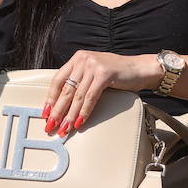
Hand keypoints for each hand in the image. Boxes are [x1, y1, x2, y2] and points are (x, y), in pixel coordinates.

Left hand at [44, 51, 161, 136]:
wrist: (142, 68)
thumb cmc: (118, 73)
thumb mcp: (94, 73)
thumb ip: (81, 82)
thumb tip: (64, 104)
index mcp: (77, 59)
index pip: (58, 80)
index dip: (51, 98)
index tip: (46, 113)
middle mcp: (83, 60)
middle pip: (65, 89)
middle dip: (57, 110)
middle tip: (51, 125)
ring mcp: (93, 66)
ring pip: (77, 96)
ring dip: (69, 115)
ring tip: (64, 128)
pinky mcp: (104, 74)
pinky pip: (90, 97)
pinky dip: (84, 112)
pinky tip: (79, 122)